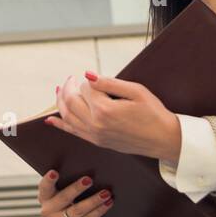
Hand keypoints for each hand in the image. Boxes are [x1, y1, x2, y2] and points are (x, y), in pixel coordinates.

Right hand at [37, 170, 116, 216]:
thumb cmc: (79, 202)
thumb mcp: (73, 193)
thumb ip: (73, 182)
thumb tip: (89, 170)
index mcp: (45, 197)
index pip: (44, 187)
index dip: (48, 180)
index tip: (54, 172)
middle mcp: (48, 211)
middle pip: (63, 198)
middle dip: (76, 188)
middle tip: (89, 180)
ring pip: (77, 210)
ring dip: (93, 200)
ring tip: (106, 193)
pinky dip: (98, 211)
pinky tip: (108, 203)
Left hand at [45, 71, 180, 162]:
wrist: (164, 139)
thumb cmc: (154, 113)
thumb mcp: (135, 91)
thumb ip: (109, 83)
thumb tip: (87, 75)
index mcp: (105, 110)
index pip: (86, 88)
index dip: (88, 81)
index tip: (95, 78)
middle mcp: (96, 124)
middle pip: (71, 101)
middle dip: (68, 87)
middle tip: (71, 78)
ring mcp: (95, 135)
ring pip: (67, 116)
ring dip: (60, 101)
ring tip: (59, 90)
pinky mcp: (97, 141)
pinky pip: (72, 132)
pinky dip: (60, 124)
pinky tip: (50, 119)